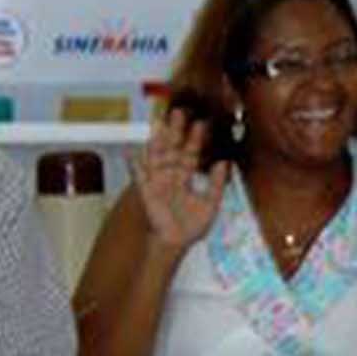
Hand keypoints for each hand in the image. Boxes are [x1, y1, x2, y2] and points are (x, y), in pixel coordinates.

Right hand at [128, 104, 228, 250]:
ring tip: (159, 123)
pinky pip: (138, 177)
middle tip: (180, 112)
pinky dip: (134, 165)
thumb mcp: (211, 204)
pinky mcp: (146, 192)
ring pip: (156, 156)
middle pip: (172, 148)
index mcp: (184, 177)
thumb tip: (225, 162)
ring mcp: (157, 181)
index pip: (190, 153)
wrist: (175, 243)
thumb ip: (217, 183)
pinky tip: (131, 153)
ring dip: (157, 140)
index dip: (195, 139)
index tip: (202, 124)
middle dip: (175, 131)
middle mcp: (169, 175)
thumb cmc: (191, 226)